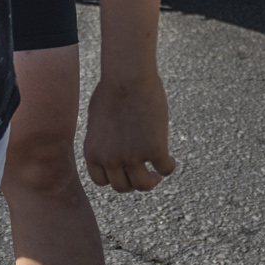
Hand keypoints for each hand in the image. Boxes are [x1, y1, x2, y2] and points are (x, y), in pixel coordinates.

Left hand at [82, 70, 174, 193]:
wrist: (127, 78)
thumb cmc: (111, 89)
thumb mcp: (97, 118)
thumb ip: (102, 137)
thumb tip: (111, 145)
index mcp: (93, 152)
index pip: (101, 181)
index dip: (114, 179)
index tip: (124, 173)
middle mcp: (110, 159)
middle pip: (122, 187)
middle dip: (133, 183)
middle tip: (144, 176)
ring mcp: (132, 157)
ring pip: (143, 184)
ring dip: (151, 182)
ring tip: (157, 175)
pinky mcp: (155, 150)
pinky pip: (164, 169)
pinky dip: (168, 168)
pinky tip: (171, 161)